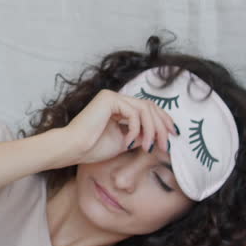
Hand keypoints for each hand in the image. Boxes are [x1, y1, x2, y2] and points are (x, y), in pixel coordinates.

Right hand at [59, 90, 177, 165]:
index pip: (147, 109)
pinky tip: (129, 142)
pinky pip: (134, 113)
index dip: (163, 121)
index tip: (173, 136)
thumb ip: (140, 136)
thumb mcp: (123, 142)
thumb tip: (157, 136)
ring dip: (152, 130)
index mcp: (118, 106)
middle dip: (162, 126)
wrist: (73, 148)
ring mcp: (112, 96)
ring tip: (150, 147)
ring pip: (145, 109)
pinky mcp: (109, 99)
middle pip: (150, 107)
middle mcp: (116, 98)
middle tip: (167, 145)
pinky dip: (136, 129)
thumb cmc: (92, 148)